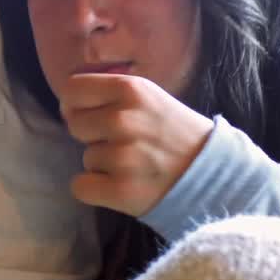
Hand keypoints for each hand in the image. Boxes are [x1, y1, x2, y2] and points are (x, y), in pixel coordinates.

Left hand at [58, 73, 212, 216]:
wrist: (213, 174)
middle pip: (74, 125)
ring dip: (103, 165)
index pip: (71, 90)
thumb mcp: (149, 97)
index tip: (92, 115)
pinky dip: (96, 190)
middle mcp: (123, 119)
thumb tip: (65, 106)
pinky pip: (80, 187)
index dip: (77, 105)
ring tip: (134, 165)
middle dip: (93, 136)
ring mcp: (123, 156)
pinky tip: (121, 185)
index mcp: (130, 89)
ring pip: (85, 158)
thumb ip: (110, 95)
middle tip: (124, 143)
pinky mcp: (121, 190)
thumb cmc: (175, 133)